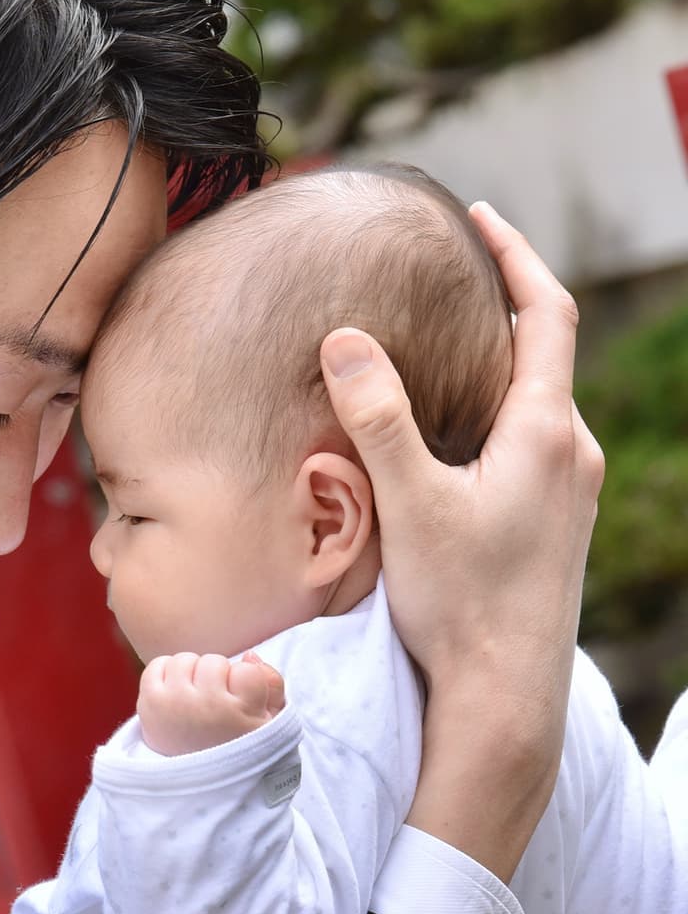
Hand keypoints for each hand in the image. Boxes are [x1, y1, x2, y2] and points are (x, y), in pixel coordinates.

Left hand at [138, 651, 284, 756]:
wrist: (195, 786)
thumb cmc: (238, 746)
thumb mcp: (271, 724)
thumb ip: (272, 685)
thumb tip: (249, 655)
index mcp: (241, 715)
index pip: (248, 671)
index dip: (246, 683)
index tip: (242, 704)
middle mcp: (207, 708)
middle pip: (215, 662)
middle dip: (219, 678)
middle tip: (217, 704)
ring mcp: (175, 705)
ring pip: (186, 660)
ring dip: (192, 674)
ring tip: (196, 699)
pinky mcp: (150, 704)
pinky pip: (158, 664)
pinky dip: (166, 672)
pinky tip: (176, 694)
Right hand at [319, 204, 602, 880]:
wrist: (505, 695)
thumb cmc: (464, 601)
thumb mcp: (412, 501)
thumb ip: (379, 417)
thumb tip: (345, 337)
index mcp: (545, 432)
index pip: (545, 314)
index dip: (514, 256)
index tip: (476, 218)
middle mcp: (568, 455)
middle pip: (545, 354)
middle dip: (501, 306)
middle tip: (449, 278)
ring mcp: (566, 494)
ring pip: (535, 403)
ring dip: (496, 365)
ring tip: (441, 348)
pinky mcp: (551, 528)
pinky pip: (528, 445)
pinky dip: (495, 414)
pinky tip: (453, 440)